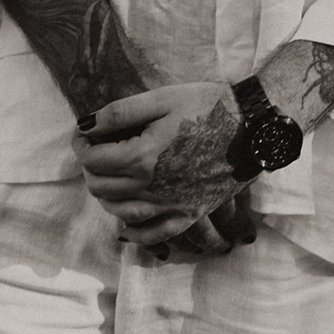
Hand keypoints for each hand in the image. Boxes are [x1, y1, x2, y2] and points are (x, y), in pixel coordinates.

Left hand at [76, 82, 250, 250]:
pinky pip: (153, 234)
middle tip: (95, 150)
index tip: (84, 133)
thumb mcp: (161, 99)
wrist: (252, 125)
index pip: (92, 160)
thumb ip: (118, 114)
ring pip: (120, 212)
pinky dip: (133, 232)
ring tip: (108, 176)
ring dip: (105, 195)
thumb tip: (84, 126)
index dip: (81, 145)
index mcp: (141, 157)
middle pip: (101, 187)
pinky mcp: (189, 214)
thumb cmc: (207, 106)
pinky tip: (125, 225)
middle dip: (90, 168)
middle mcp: (152, 188)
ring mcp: (171, 206)